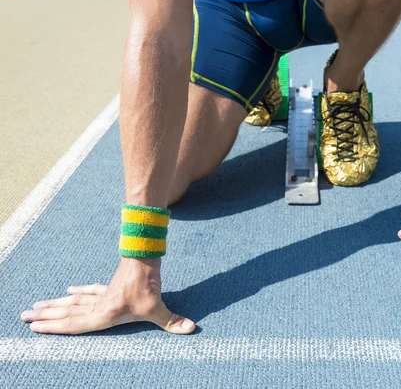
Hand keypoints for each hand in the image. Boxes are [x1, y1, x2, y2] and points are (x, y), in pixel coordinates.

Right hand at [21, 258, 194, 334]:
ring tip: (36, 307)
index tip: (35, 328)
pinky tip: (69, 292)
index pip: (74, 324)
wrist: (144, 256)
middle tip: (24, 317)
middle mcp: (98, 304)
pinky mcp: (110, 285)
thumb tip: (190, 329)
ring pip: (73, 301)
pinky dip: (78, 293)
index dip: (54, 328)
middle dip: (46, 316)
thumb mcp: (157, 307)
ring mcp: (102, 293)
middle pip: (67, 312)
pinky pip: (89, 291)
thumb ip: (171, 321)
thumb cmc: (146, 284)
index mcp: (103, 314)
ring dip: (55, 305)